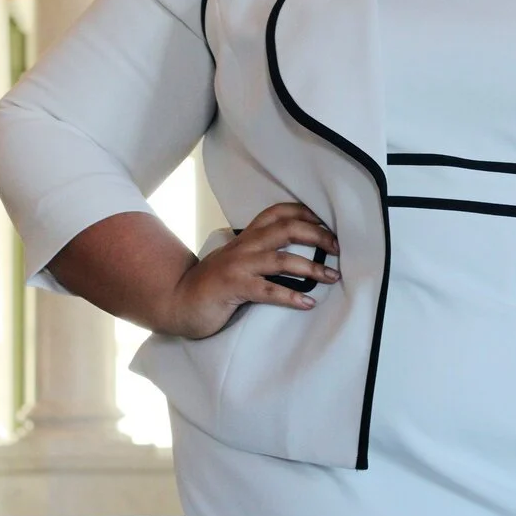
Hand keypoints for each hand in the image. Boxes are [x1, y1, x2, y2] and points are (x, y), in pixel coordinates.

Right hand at [166, 202, 339, 339]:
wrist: (177, 300)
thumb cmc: (213, 284)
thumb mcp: (237, 261)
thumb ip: (260, 253)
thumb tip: (297, 256)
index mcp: (246, 237)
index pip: (278, 213)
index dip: (305, 213)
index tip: (329, 222)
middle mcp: (244, 246)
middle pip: (287, 229)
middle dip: (317, 235)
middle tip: (339, 248)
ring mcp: (238, 266)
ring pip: (282, 259)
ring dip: (312, 268)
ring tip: (332, 277)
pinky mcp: (233, 288)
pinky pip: (268, 290)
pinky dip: (291, 296)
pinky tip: (308, 303)